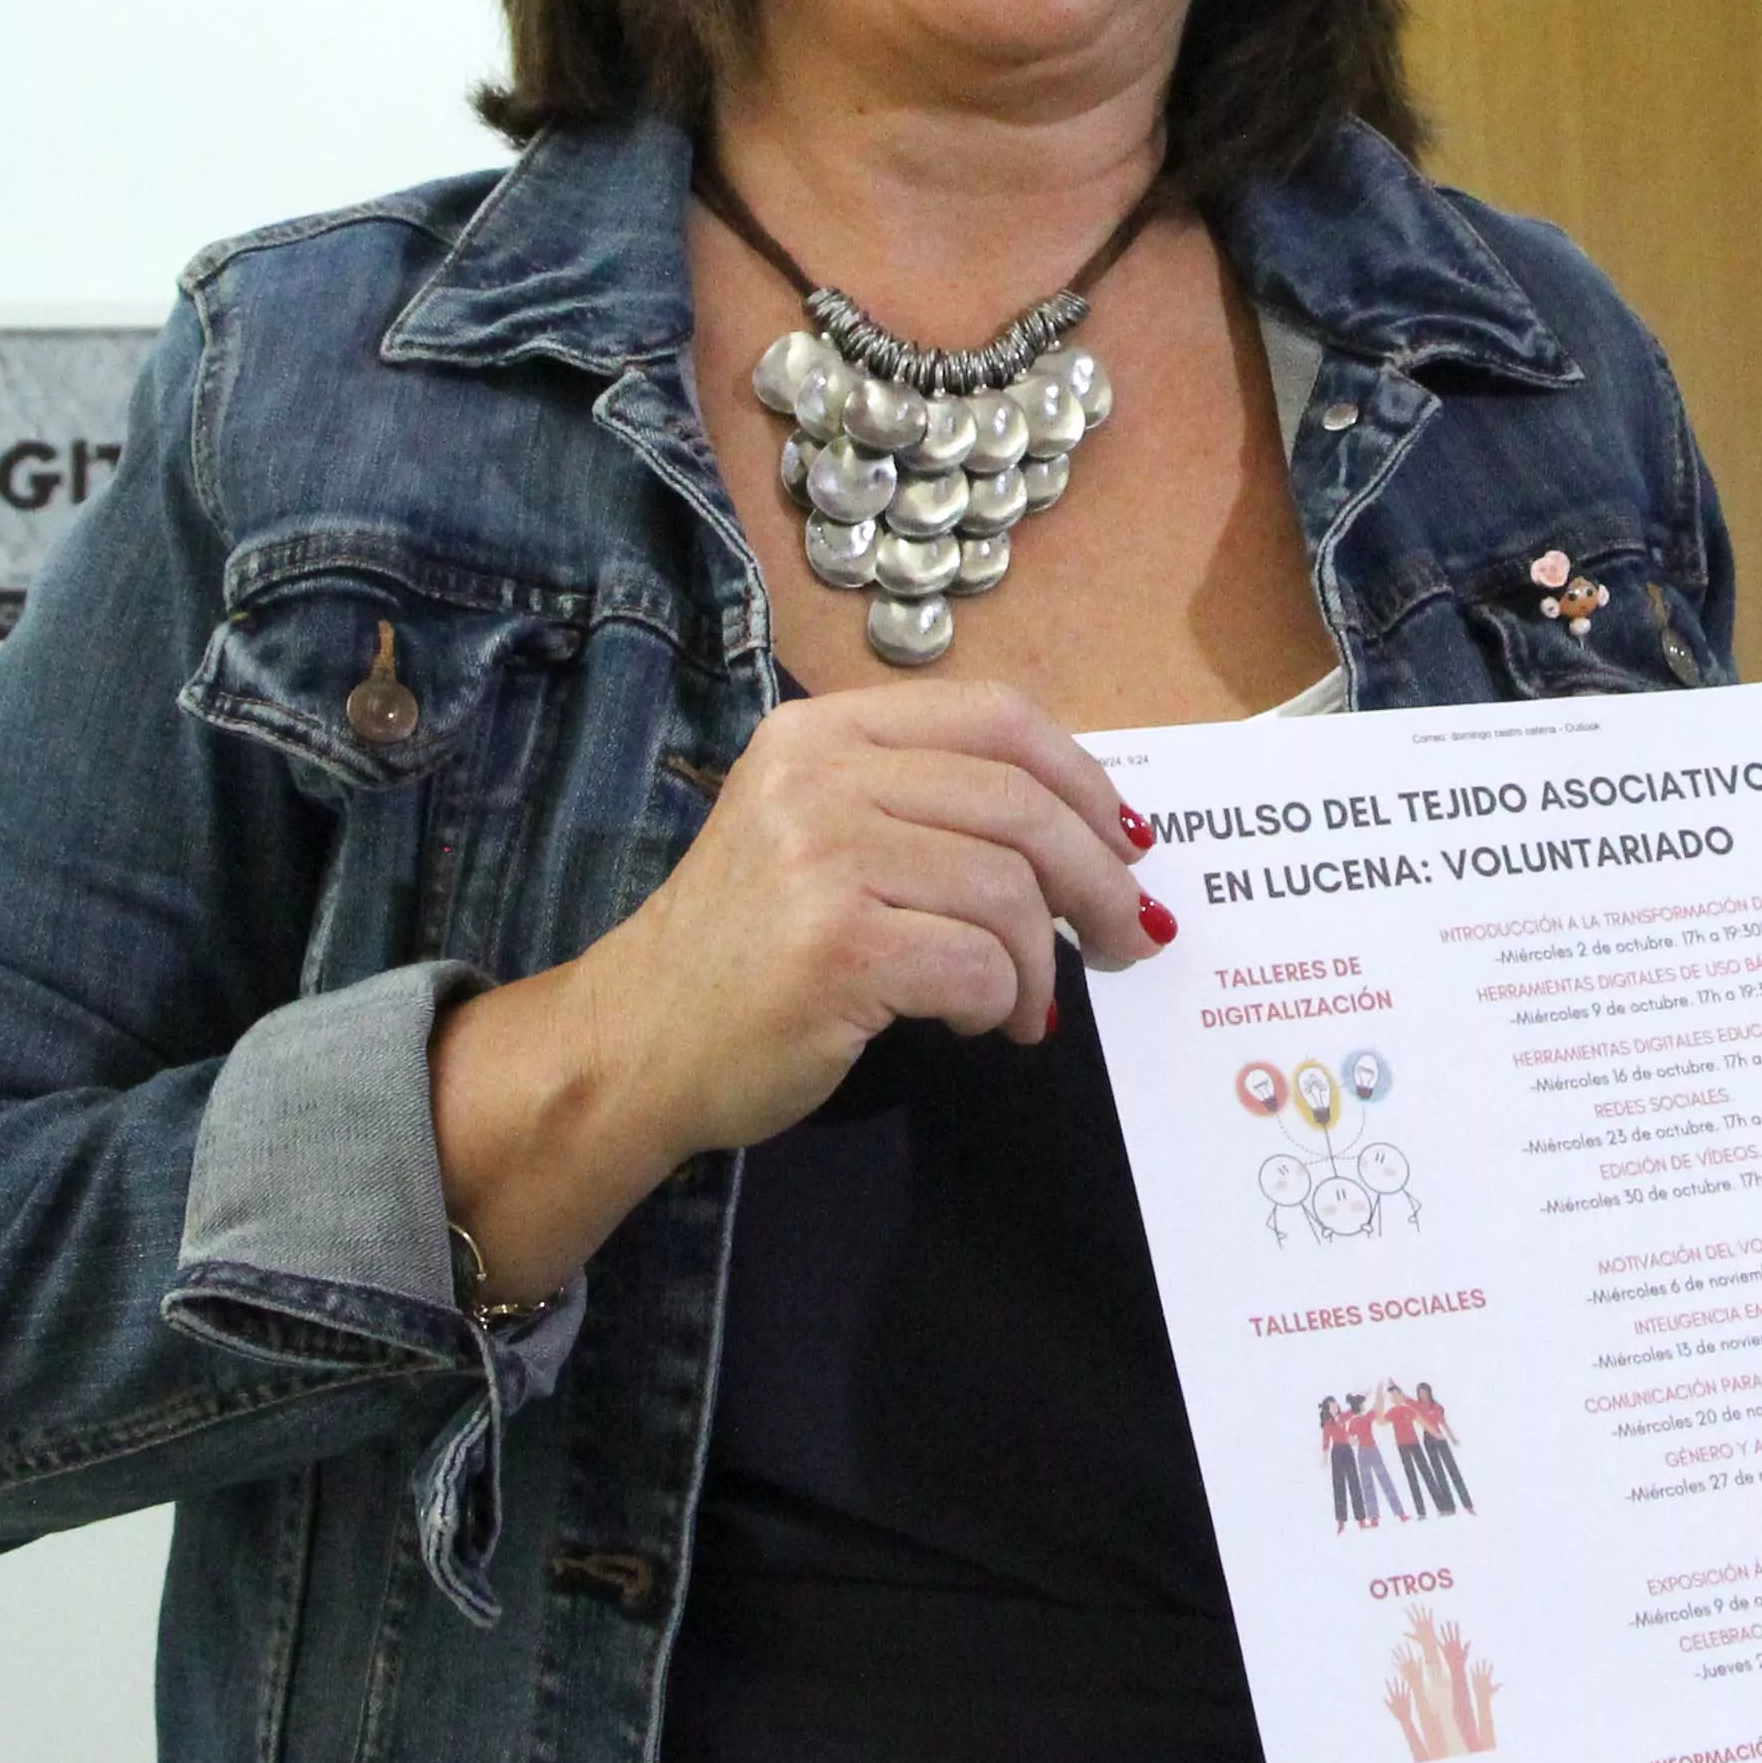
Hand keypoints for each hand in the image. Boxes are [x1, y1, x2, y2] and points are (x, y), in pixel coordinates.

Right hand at [585, 678, 1157, 1141]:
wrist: (634, 1045)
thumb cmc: (747, 949)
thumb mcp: (820, 833)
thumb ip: (927, 807)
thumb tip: (1093, 832)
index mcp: (823, 729)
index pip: (995, 718)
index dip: (1082, 778)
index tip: (1125, 839)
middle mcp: (818, 775)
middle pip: (1018, 803)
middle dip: (1096, 878)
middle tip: (1126, 936)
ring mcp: (820, 856)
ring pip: (1007, 889)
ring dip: (1040, 961)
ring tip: (1023, 1003)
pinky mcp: (835, 946)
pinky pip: (977, 963)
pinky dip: (1001, 1000)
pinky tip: (977, 1023)